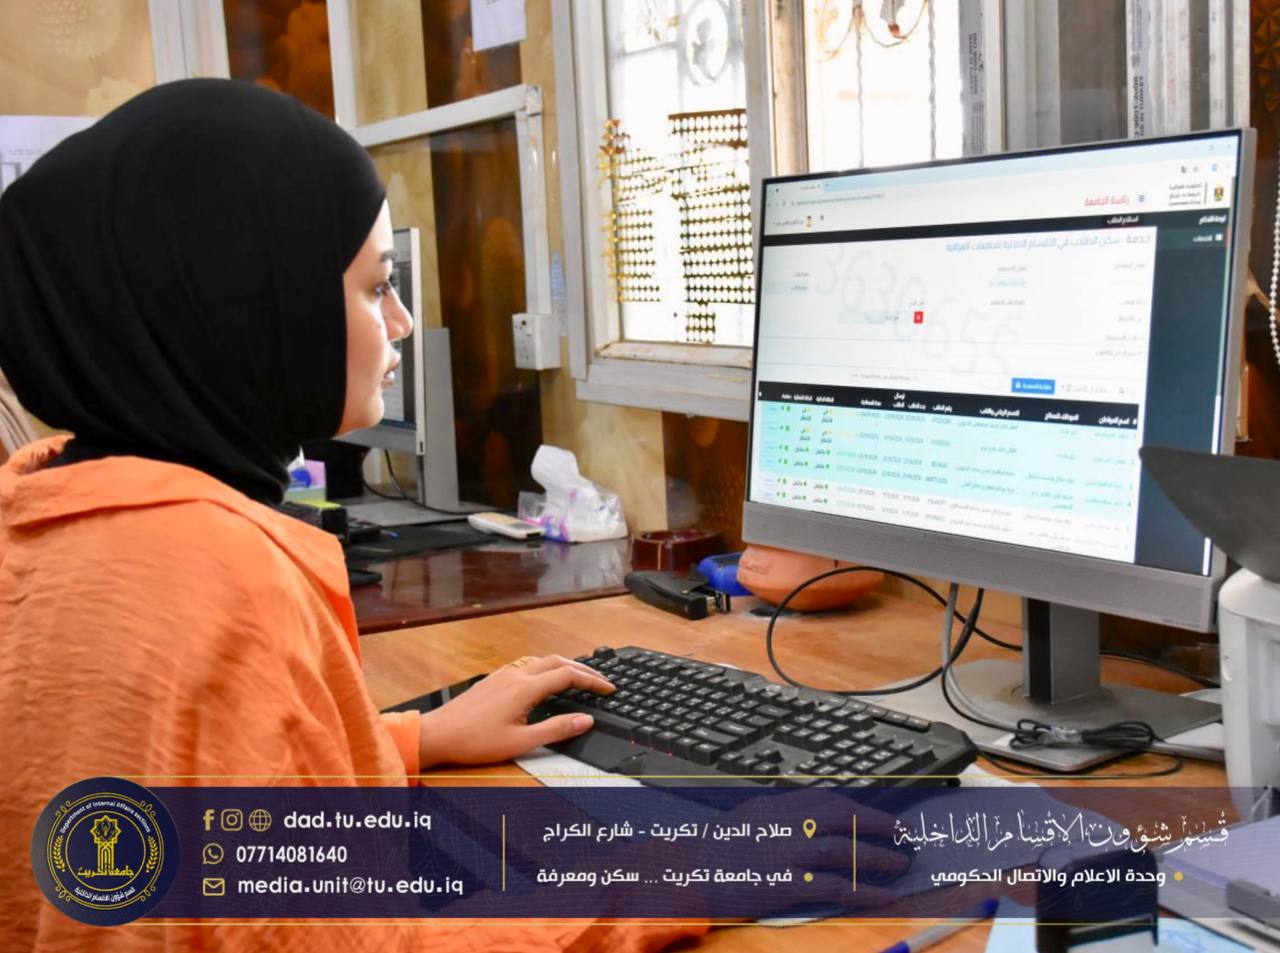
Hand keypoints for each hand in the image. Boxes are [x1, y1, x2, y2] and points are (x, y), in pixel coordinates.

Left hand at [418, 654, 613, 766]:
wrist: (438, 734)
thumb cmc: (475, 742)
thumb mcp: (521, 742)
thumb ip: (556, 729)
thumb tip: (585, 720)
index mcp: (525, 688)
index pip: (568, 675)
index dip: (592, 681)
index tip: (609, 689)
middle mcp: (515, 675)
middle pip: (557, 661)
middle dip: (583, 668)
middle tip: (600, 681)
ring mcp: (502, 675)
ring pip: (541, 660)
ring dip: (564, 665)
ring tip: (578, 678)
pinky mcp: (493, 680)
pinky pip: (526, 665)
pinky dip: (545, 668)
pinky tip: (545, 681)